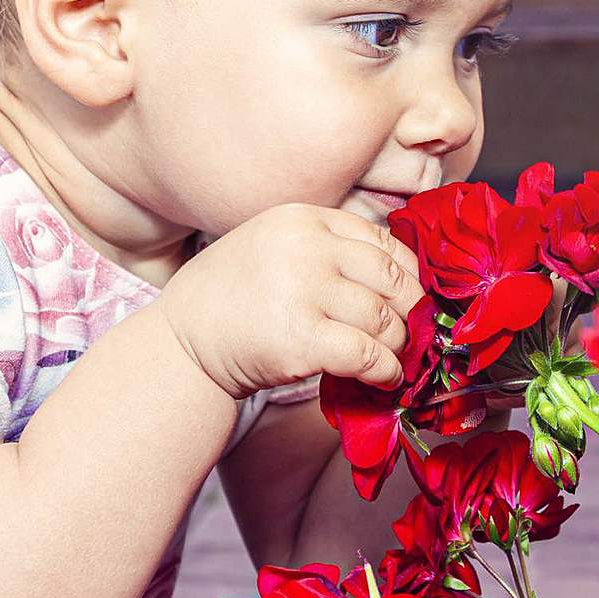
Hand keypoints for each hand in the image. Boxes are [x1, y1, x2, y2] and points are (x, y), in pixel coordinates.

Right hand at [156, 204, 426, 396]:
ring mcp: (303, 291)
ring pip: (384, 318)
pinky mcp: (302, 339)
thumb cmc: (234, 298)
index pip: (383, 241)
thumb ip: (328, 248)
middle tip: (415, 333)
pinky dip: (386, 371)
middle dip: (412, 311)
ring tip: (395, 358)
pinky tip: (385, 379)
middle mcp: (306, 247)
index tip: (413, 299)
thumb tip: (403, 275)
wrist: (183, 342)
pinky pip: (368, 354)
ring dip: (399, 345)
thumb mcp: (274, 247)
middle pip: (391, 278)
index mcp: (303, 219)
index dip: (409, 275)